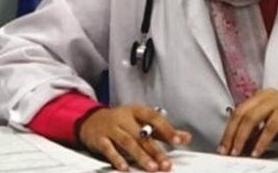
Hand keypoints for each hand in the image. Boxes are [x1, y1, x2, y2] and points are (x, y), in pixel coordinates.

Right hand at [77, 105, 192, 171]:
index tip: (179, 140)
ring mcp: (111, 128)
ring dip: (140, 156)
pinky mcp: (100, 139)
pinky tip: (125, 168)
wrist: (91, 120)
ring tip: (152, 168)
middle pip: (142, 134)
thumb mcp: (141, 121)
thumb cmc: (121, 122)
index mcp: (136, 111)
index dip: (167, 129)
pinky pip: (109, 149)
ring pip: (127, 142)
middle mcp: (124, 118)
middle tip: (166, 164)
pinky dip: (117, 158)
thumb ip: (162, 131)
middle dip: (155, 150)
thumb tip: (186, 137)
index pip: (154, 117)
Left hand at [217, 89, 277, 157]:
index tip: (223, 145)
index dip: (228, 130)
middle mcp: (267, 96)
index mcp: (259, 97)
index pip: (237, 112)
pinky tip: (259, 149)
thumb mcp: (270, 126)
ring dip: (243, 136)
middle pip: (242, 113)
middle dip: (232, 134)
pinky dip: (263, 138)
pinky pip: (272, 124)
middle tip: (228, 150)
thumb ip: (255, 133)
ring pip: (253, 116)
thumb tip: (239, 145)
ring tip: (239, 151)